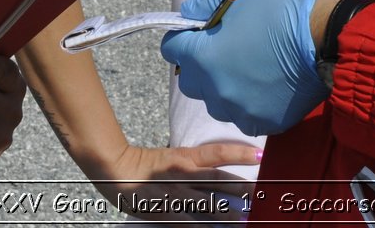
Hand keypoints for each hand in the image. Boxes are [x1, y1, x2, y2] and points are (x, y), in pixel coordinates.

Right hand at [89, 142, 259, 221]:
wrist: (114, 169)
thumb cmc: (145, 163)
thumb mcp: (172, 157)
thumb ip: (194, 163)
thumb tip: (218, 170)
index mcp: (185, 157)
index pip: (217, 152)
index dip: (239, 153)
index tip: (260, 156)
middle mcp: (183, 173)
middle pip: (218, 180)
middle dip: (241, 188)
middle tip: (260, 194)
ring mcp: (174, 193)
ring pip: (207, 204)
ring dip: (227, 212)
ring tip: (243, 218)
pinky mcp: (164, 211)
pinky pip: (187, 222)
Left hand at [160, 0, 359, 136]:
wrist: (324, 37)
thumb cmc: (280, 11)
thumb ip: (203, 8)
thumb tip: (186, 16)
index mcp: (204, 56)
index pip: (171, 50)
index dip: (182, 39)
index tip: (195, 35)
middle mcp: (215, 89)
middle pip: (190, 81)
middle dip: (200, 67)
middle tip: (223, 52)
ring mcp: (238, 109)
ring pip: (217, 102)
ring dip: (224, 88)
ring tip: (249, 70)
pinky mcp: (262, 122)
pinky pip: (244, 116)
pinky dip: (250, 103)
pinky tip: (267, 84)